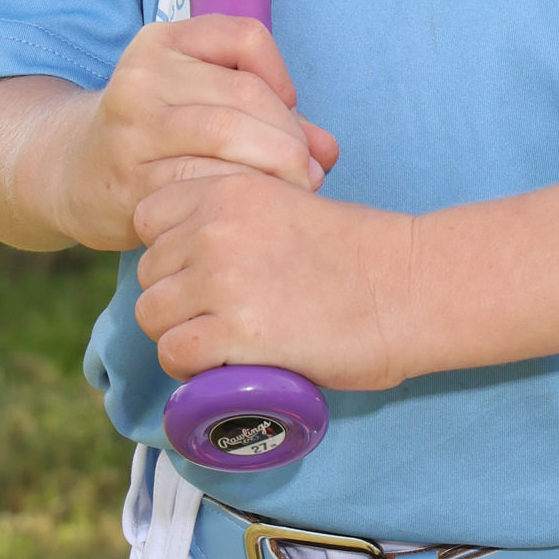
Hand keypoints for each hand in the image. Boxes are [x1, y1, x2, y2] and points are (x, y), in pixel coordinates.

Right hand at [37, 17, 339, 251]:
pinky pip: (202, 182)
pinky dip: (240, 194)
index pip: (246, 38)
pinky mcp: (130, 182)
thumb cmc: (158, 135)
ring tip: (295, 189)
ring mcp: (132, 129)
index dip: (282, 77)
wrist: (73, 175)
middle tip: (310, 170)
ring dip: (275, 165)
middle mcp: (143, 77)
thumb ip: (267, 114)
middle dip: (290, 133)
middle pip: (244, 92)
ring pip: (225, 133)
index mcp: (162, 42)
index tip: (289, 113)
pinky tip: (251, 209)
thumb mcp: (199, 101)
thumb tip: (328, 151)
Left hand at [131, 172, 414, 390]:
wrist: (410, 287)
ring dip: (180, 336)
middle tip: (220, 316)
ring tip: (222, 346)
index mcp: (228, 187)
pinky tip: (225, 368)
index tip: (200, 270)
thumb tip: (195, 253)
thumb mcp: (289, 201)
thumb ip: (238, 215)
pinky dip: (191, 371)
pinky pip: (174, 355)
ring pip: (152, 316)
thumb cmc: (361, 252)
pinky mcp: (235, 332)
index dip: (169, 249)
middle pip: (148, 272)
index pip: (148, 216)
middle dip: (176, 298)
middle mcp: (214, 227)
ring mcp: (221, 279)